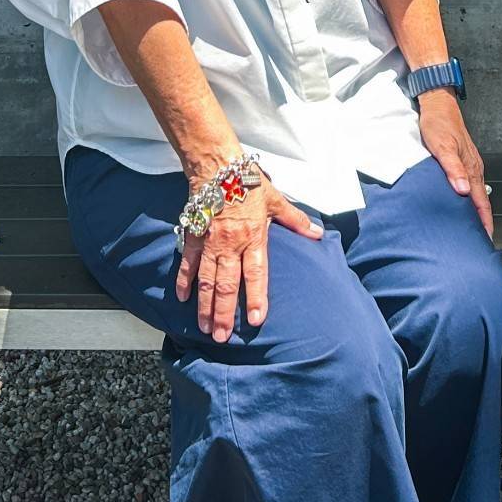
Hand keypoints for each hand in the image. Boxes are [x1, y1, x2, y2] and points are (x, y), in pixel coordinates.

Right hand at [175, 175, 322, 340]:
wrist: (218, 164)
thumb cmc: (248, 182)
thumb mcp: (276, 200)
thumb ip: (296, 220)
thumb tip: (319, 233)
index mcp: (254, 236)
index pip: (257, 273)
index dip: (257, 297)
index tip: (256, 320)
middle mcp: (231, 243)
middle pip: (227, 284)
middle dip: (224, 313)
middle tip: (222, 337)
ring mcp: (210, 241)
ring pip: (207, 279)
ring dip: (205, 305)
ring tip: (205, 328)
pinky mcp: (194, 235)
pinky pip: (188, 262)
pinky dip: (185, 281)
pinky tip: (183, 299)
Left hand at [417, 91, 492, 238]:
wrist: (437, 104)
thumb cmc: (438, 123)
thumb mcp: (442, 147)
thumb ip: (453, 169)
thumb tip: (463, 191)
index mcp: (471, 168)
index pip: (481, 201)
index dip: (484, 221)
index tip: (487, 237)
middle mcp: (473, 168)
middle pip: (481, 200)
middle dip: (482, 220)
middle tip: (479, 239)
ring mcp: (469, 163)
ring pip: (475, 193)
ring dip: (475, 210)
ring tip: (471, 226)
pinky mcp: (461, 160)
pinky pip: (468, 183)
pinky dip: (468, 197)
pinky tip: (461, 201)